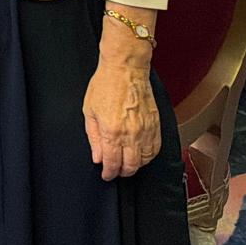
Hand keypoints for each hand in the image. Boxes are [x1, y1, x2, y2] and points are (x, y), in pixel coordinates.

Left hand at [82, 53, 161, 179]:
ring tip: (126, 163)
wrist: (125, 69)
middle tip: (115, 171)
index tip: (106, 175)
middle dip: (122, 172)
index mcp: (112, 131)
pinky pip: (156, 149)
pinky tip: (141, 155)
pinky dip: (148, 157)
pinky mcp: (156, 125)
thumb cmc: (104, 85)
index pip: (112, 163)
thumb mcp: (89, 110)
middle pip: (130, 166)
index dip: (109, 173)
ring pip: (145, 160)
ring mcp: (146, 131)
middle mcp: (131, 134)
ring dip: (135, 166)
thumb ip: (94, 137)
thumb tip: (97, 157)